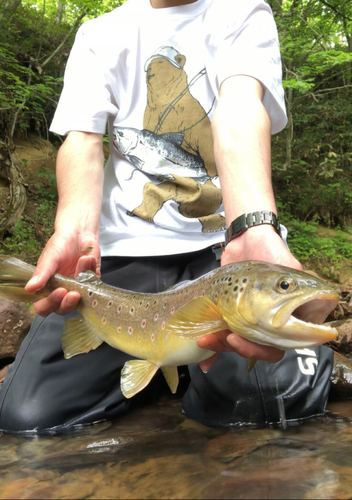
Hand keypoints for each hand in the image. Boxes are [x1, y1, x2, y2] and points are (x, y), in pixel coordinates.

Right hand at [25, 230, 99, 315]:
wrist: (80, 232)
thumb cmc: (61, 244)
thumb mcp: (50, 257)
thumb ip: (42, 273)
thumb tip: (29, 289)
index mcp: (47, 287)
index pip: (44, 306)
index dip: (50, 304)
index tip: (59, 292)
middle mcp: (62, 291)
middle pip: (63, 309)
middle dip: (68, 304)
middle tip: (74, 294)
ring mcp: (77, 289)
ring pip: (80, 302)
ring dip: (83, 282)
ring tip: (83, 260)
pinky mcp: (92, 283)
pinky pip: (94, 286)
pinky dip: (91, 270)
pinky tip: (88, 258)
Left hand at [197, 225, 300, 369]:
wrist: (245, 237)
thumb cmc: (271, 250)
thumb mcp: (288, 267)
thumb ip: (299, 285)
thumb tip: (315, 300)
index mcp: (287, 315)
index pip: (282, 345)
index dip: (264, 349)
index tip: (250, 339)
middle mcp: (270, 321)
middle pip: (260, 349)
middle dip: (242, 347)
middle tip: (229, 338)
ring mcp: (250, 320)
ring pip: (239, 344)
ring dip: (223, 345)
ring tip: (208, 337)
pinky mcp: (231, 316)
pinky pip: (222, 337)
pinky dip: (213, 344)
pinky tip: (203, 345)